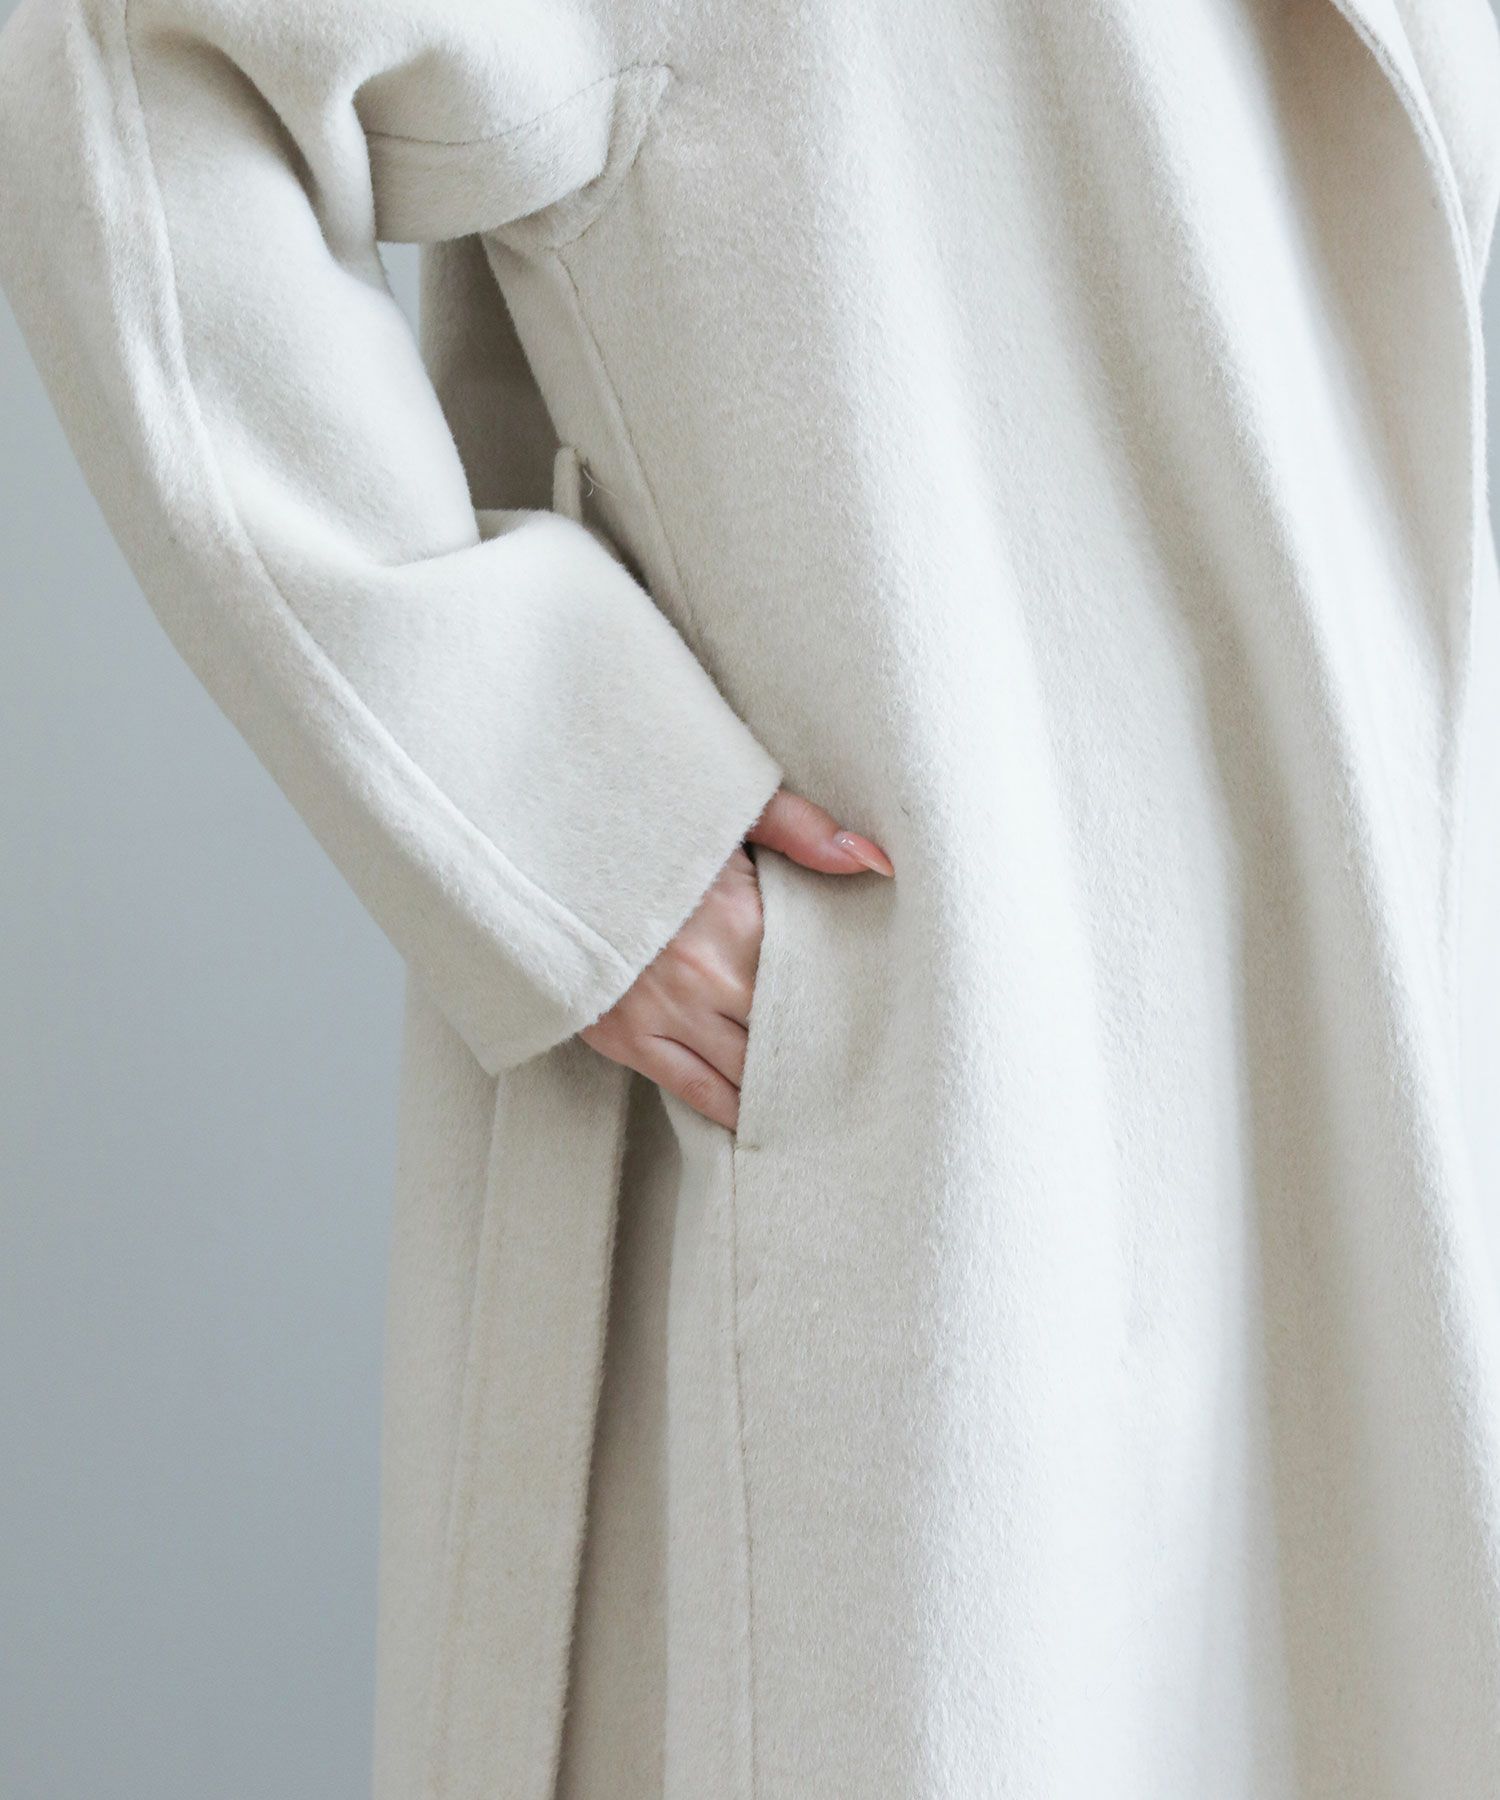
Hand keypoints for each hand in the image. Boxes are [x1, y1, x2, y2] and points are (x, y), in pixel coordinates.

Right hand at [580, 787, 894, 1129]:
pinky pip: (696, 1089)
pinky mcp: (625, 1037)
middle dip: (822, 1051)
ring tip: (824, 1107)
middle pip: (787, 1031)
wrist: (539, 847)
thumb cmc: (638, 823)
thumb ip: (802, 829)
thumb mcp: (724, 808)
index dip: (848, 1000)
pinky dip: (732, 1110)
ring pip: (747, 1071)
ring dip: (783, 1088)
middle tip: (867, 1079)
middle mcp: (709, 973)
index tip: (882, 1017)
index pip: (815, 978)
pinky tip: (760, 1121)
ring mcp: (665, 1011)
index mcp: (741, 916)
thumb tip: (877, 862)